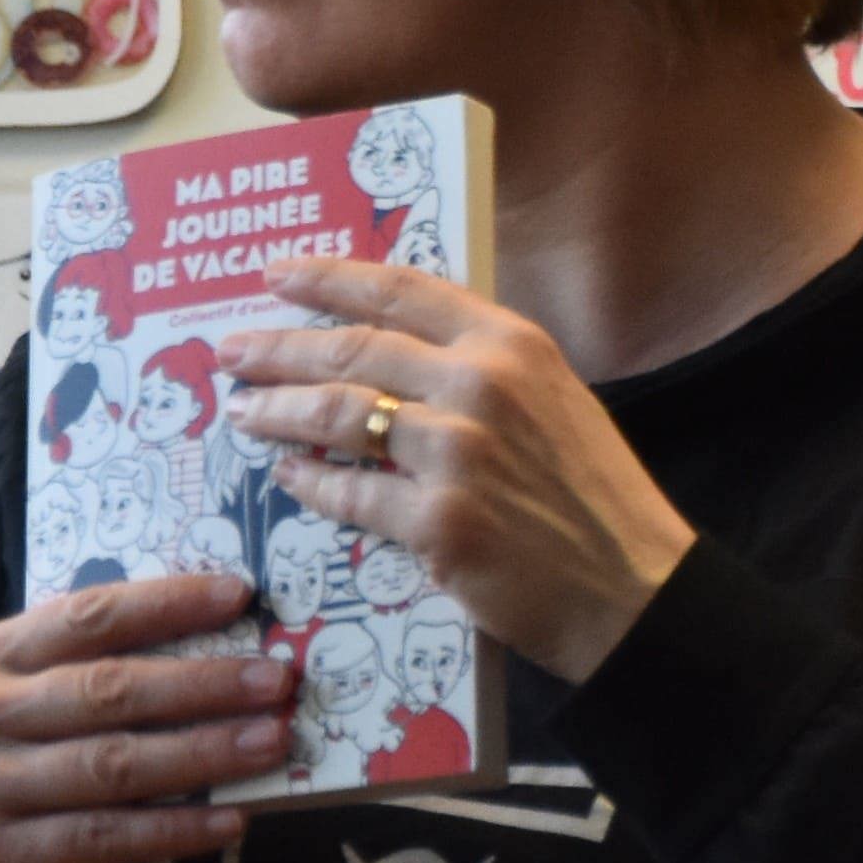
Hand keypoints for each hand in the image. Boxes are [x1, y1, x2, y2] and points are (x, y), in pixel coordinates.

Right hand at [0, 571, 299, 862]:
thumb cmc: (7, 785)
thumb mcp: (23, 715)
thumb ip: (87, 674)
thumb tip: (217, 642)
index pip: (85, 616)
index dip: (166, 603)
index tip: (240, 595)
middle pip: (105, 689)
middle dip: (202, 683)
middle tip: (277, 680)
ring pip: (111, 764)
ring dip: (204, 752)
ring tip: (272, 743)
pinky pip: (102, 838)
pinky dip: (174, 829)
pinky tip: (230, 821)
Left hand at [217, 261, 697, 678]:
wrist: (633, 587)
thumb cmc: (593, 495)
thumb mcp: (551, 399)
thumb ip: (481, 367)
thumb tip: (391, 352)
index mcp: (511, 343)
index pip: (398, 289)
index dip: (326, 278)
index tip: (273, 276)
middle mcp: (482, 383)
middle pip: (351, 348)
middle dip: (277, 348)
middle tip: (228, 352)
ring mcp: (459, 453)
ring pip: (337, 415)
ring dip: (277, 412)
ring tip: (243, 412)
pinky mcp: (439, 522)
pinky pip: (350, 493)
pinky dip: (312, 484)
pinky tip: (289, 478)